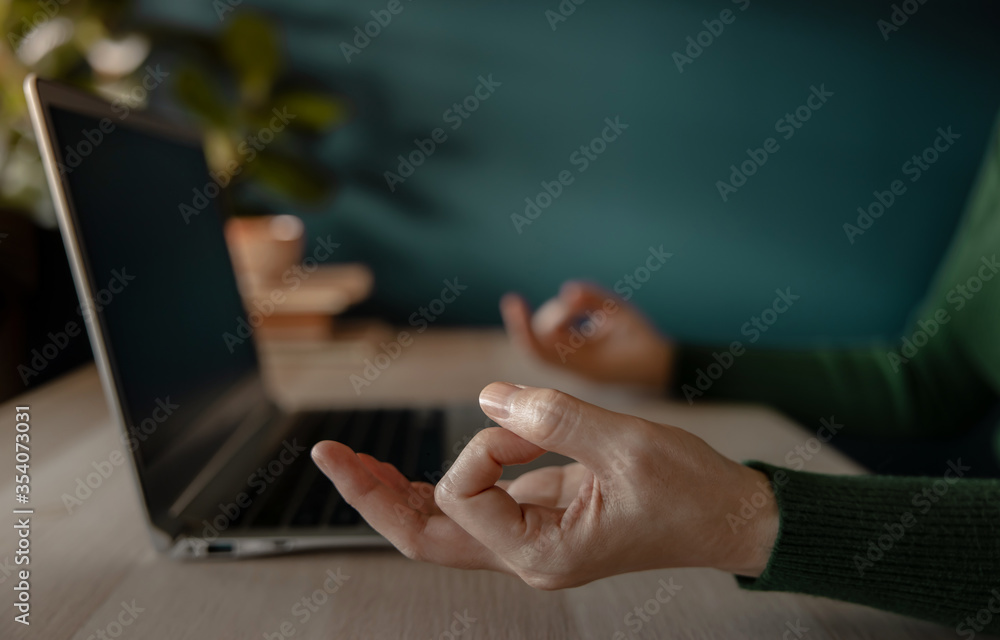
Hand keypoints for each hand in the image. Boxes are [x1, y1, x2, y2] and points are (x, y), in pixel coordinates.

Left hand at [311, 382, 778, 588]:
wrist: (728, 515)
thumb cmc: (688, 490)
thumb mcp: (624, 444)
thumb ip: (550, 416)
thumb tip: (489, 395)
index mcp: (543, 552)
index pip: (467, 496)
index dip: (480, 445)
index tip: (526, 418)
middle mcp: (527, 555)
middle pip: (424, 537)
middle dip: (374, 496)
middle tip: (328, 456)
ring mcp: (529, 540)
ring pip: (441, 527)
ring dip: (395, 492)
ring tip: (352, 459)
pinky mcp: (537, 520)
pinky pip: (472, 509)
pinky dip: (438, 484)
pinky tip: (409, 469)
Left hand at [500, 281, 673, 389]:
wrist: (664, 369)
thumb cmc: (646, 342)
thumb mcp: (623, 313)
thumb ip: (594, 298)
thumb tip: (567, 291)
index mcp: (583, 364)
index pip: (539, 347)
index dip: (521, 325)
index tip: (512, 300)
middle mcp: (573, 369)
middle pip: (541, 340)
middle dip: (553, 315)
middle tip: (578, 303)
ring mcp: (574, 367)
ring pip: (548, 339)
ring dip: (561, 317)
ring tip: (592, 311)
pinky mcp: (577, 361)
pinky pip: (558, 340)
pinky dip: (564, 322)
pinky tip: (583, 313)